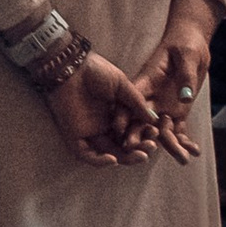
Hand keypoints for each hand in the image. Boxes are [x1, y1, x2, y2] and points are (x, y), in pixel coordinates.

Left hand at [40, 49, 161, 166]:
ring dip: (125, 158)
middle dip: (139, 149)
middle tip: (151, 147)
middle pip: (123, 145)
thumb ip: (136, 103)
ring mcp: (88, 131)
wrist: (69, 66)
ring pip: (108, 153)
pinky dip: (99, 161)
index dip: (144, 135)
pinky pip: (86, 154)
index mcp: (114, 113)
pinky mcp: (73, 135)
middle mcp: (102, 124)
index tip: (156, 133)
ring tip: (141, 156)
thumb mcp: (121, 85)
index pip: (132, 131)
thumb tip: (155, 120)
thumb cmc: (94, 70)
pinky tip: (114, 159)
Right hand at [130, 0, 217, 162]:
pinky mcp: (178, 110)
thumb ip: (185, 75)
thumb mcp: (187, 55)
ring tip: (183, 159)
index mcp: (146, 80)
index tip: (120, 133)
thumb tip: (184, 98)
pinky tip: (194, 151)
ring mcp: (163, 105)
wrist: (192, 42)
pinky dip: (185, 141)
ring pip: (160, 129)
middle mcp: (151, 96)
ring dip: (169, 144)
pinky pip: (179, 129)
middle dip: (141, 136)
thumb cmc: (185, 43)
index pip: (130, 100)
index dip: (122, 116)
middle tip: (145, 153)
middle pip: (141, 119)